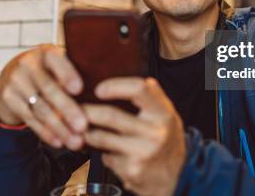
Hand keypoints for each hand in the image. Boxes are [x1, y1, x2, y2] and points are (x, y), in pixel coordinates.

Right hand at [0, 44, 86, 149]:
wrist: (12, 74)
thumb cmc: (49, 70)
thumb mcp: (58, 64)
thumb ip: (75, 72)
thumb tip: (103, 91)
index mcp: (46, 52)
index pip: (57, 62)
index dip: (67, 75)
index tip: (79, 89)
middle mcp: (28, 64)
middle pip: (49, 89)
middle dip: (67, 110)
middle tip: (83, 126)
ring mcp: (15, 81)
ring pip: (40, 108)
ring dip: (59, 128)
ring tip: (76, 141)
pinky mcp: (8, 98)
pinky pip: (30, 119)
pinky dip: (46, 133)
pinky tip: (59, 142)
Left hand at [82, 77, 185, 195]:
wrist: (178, 177)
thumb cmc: (168, 140)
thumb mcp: (168, 114)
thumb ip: (153, 96)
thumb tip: (135, 76)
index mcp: (163, 113)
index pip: (138, 89)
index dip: (115, 86)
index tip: (99, 89)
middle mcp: (154, 132)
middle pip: (110, 115)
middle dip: (87, 111)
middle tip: (75, 108)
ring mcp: (142, 153)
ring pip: (101, 137)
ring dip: (85, 132)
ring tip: (80, 127)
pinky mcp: (131, 171)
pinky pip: (106, 157)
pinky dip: (103, 153)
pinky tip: (108, 151)